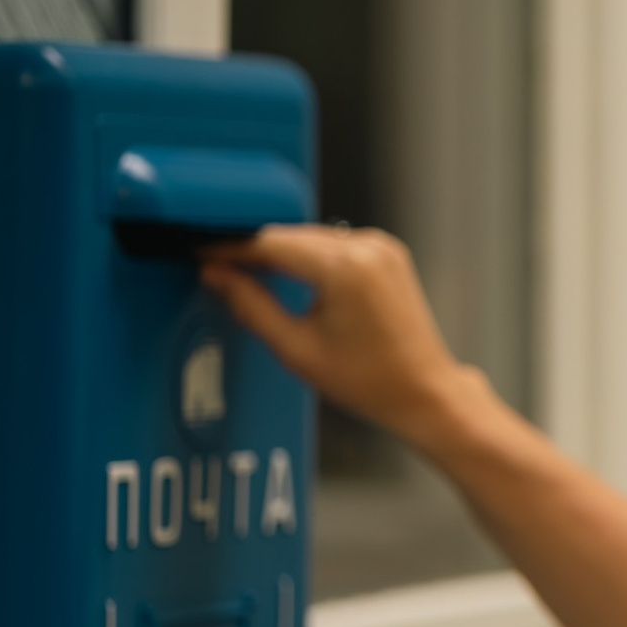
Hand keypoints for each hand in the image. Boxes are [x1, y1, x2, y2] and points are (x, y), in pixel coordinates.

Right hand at [200, 225, 477, 445]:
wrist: (424, 390)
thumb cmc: (370, 380)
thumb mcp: (296, 349)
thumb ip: (251, 306)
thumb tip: (216, 275)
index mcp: (345, 268)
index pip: (270, 244)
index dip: (230, 248)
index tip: (201, 252)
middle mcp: (367, 247)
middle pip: (290, 236)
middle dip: (253, 250)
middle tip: (216, 265)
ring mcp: (383, 247)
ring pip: (312, 237)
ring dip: (281, 251)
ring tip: (246, 272)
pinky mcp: (389, 253)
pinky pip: (336, 243)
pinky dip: (309, 255)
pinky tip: (288, 272)